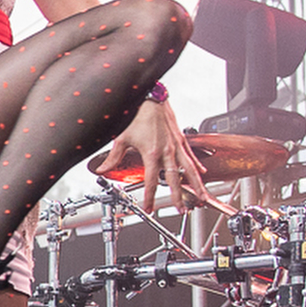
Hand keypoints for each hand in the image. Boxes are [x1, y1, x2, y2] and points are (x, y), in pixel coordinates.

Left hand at [95, 100, 209, 211]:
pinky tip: (202, 173)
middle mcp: (167, 151)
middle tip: (181, 209)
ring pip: (189, 169)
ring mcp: (176, 146)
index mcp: (152, 154)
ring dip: (196, 184)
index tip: (148, 208)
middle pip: (174, 180)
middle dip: (178, 196)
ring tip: (203, 196)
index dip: (149, 197)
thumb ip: (113, 157)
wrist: (152, 97)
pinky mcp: (181, 139)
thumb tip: (102, 169)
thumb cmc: (138, 114)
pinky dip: (197, 165)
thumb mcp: (122, 138)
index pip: (150, 182)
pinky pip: (191, 156)